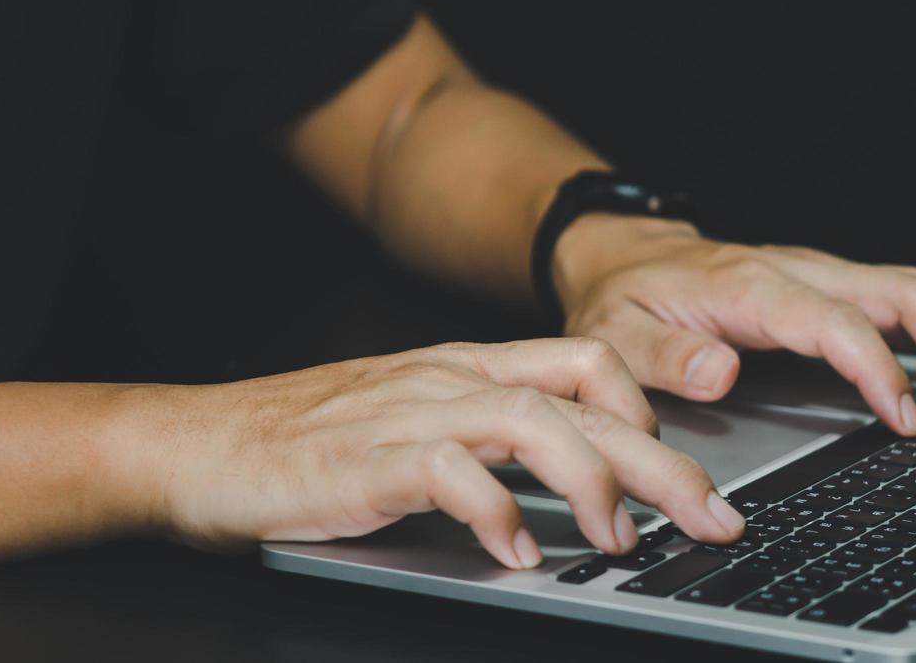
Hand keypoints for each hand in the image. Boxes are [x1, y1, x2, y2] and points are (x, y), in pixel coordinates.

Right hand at [126, 339, 746, 568]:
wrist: (201, 444)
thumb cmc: (302, 443)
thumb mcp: (407, 424)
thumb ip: (478, 444)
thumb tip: (553, 496)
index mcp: (462, 368)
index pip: (584, 360)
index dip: (646, 409)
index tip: (678, 466)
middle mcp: (449, 379)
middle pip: (585, 399)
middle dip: (665, 460)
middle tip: (714, 518)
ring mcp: (410, 412)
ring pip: (537, 421)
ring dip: (594, 482)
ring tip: (619, 539)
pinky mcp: (370, 458)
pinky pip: (455, 474)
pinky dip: (499, 513)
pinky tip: (517, 553)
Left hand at [554, 215, 915, 433]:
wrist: (624, 256)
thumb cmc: (626, 299)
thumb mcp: (618, 333)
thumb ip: (662, 357)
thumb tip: (720, 373)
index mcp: (750, 288)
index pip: (833, 321)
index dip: (878, 368)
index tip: (909, 419)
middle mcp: (798, 272)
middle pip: (902, 289)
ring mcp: (823, 275)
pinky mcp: (836, 287)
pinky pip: (909, 299)